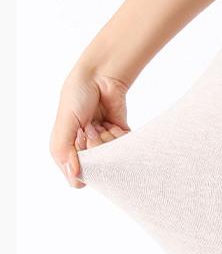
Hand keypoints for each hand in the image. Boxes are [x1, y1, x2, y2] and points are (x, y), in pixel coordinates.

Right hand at [50, 68, 130, 187]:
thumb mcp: (65, 122)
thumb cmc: (78, 96)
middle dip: (97, 148)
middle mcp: (84, 150)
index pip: (77, 176)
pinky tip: (113, 124)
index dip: (83, 167)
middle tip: (92, 129)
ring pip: (112, 159)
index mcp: (66, 149)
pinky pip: (125, 149)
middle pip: (98, 168)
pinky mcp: (118, 138)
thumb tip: (73, 176)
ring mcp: (102, 144)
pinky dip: (120, 137)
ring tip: (102, 123)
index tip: (83, 146)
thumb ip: (64, 149)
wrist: (101, 77)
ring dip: (109, 140)